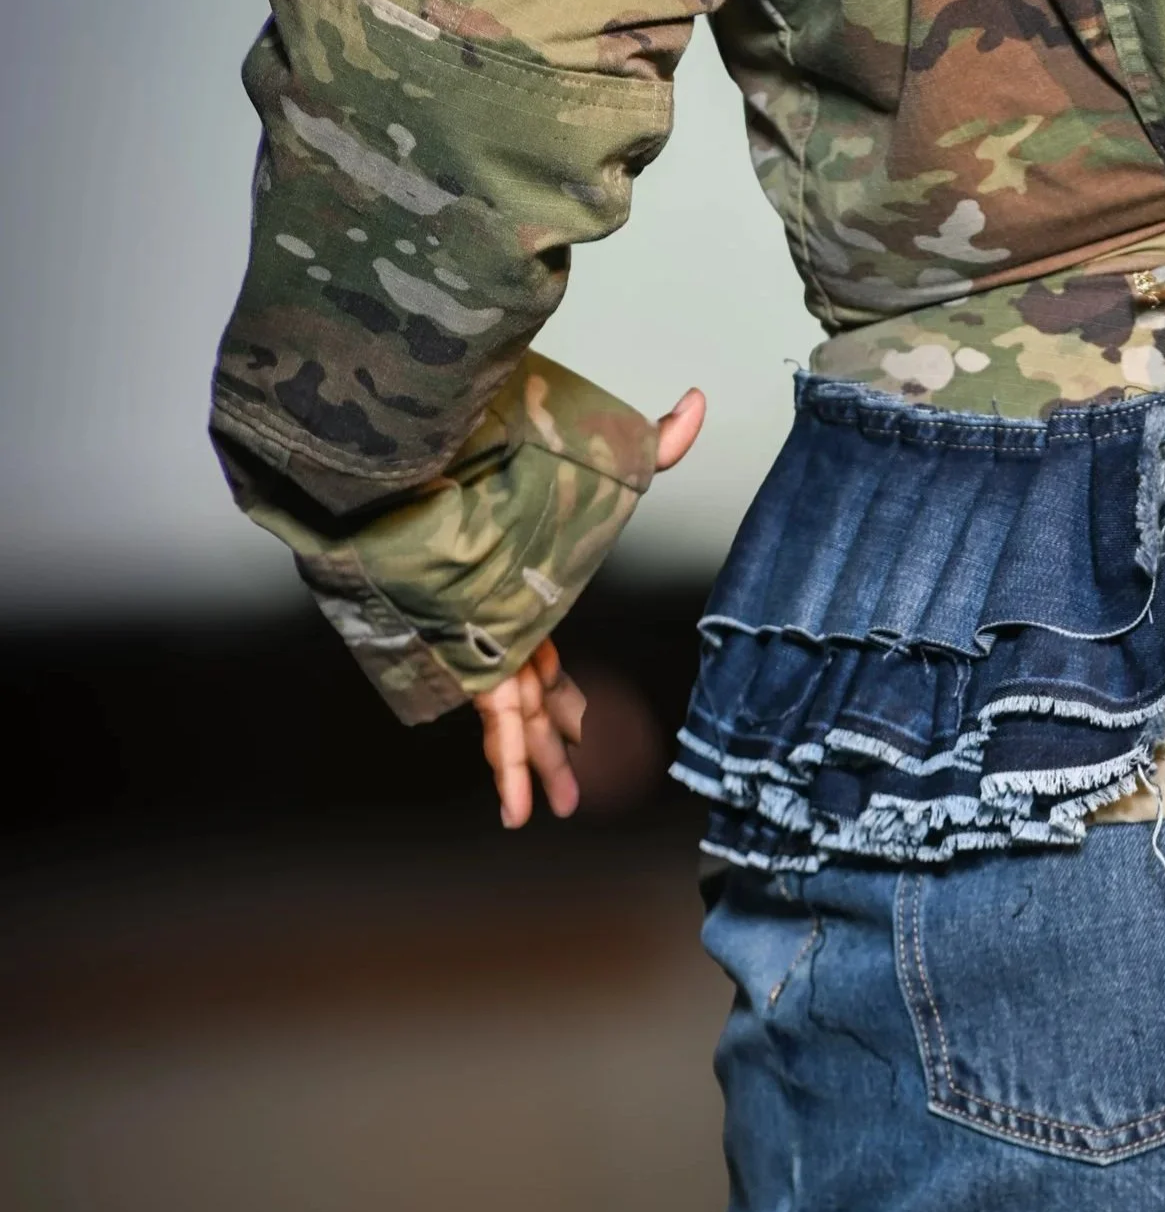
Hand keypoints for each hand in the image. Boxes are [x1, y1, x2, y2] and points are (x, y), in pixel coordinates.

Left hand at [472, 387, 705, 827]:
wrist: (422, 475)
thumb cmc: (503, 465)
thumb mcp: (598, 463)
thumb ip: (652, 443)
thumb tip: (696, 401)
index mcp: (523, 587)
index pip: (542, 648)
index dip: (560, 687)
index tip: (574, 721)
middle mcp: (501, 621)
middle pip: (533, 693)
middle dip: (552, 741)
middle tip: (567, 786)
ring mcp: (485, 642)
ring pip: (517, 718)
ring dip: (535, 766)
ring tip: (552, 810)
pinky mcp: (473, 658)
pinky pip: (496, 723)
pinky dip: (510, 766)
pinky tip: (518, 807)